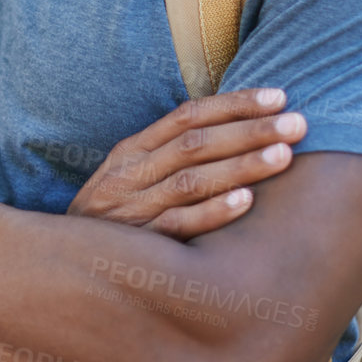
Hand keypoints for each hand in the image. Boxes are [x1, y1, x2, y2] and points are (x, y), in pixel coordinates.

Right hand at [66, 88, 305, 240]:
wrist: (61, 265)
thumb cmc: (110, 219)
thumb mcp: (128, 178)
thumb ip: (169, 157)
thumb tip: (234, 134)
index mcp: (132, 151)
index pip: (188, 116)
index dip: (234, 104)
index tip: (279, 97)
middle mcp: (131, 174)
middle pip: (196, 143)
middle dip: (250, 130)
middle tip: (299, 124)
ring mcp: (132, 209)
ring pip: (192, 180)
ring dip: (241, 165)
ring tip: (284, 155)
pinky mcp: (137, 246)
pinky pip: (178, 225)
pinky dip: (212, 212)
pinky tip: (246, 202)